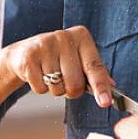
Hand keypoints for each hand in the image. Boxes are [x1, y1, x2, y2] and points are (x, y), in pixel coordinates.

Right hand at [0, 25, 114, 107]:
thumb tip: (112, 85)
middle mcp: (64, 37)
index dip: (100, 86)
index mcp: (81, 36)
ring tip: (49, 74)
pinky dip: (40, 88)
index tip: (105, 102)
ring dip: (55, 89)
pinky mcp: (29, 58)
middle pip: (75, 83)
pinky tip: (38, 74)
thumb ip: (96, 71)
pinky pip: (41, 89)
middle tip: (65, 80)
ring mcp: (45, 46)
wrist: (25, 52)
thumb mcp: (79, 57)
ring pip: (57, 88)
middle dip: (71, 90)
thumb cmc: (58, 57)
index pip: (94, 66)